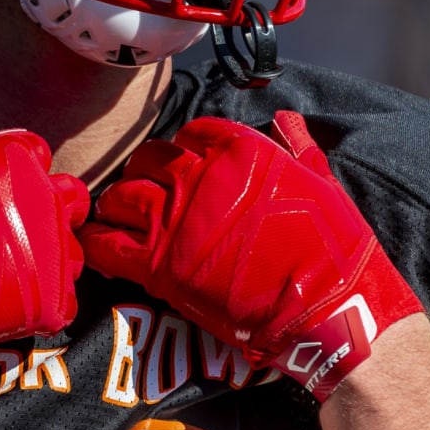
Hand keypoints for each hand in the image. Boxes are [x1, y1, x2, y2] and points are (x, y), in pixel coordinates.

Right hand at [0, 104, 89, 364]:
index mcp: (17, 158)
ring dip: (52, 259)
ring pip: (71, 251)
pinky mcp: (52, 298)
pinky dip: (46, 305)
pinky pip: (66, 302)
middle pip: (70, 198)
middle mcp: (45, 198)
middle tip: (19, 229)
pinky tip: (16, 306)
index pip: (36, 153)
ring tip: (16, 273)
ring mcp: (52, 249)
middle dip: (52, 209)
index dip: (18, 171)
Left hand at [80, 111, 421, 399]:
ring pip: (121, 196)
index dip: (187, 148)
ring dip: (118, 205)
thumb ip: (297, 147)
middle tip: (151, 193)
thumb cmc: (333, 247)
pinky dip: (96, 242)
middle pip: (148, 159)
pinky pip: (106, 244)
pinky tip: (96, 244)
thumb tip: (287, 121)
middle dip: (146, 172)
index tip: (188, 164)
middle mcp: (199, 176)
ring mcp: (175, 220)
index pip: (193, 132)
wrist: (327, 309)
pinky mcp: (158, 265)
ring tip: (123, 218)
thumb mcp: (323, 181)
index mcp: (239, 150)